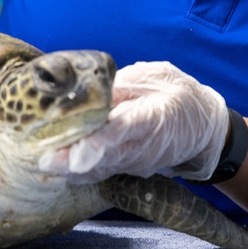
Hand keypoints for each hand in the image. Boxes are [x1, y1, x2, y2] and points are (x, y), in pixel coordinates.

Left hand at [38, 61, 228, 183]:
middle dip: (74, 160)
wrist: (204, 129)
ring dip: (71, 168)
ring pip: (100, 169)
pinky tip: (56, 166)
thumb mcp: (157, 76)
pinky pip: (101, 172)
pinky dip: (78, 171)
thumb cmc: (179, 95)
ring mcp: (136, 162)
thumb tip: (88, 89)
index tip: (76, 156)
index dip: (99, 144)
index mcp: (153, 116)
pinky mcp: (129, 169)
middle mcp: (143, 145)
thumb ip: (124, 84)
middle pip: (105, 156)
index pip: (123, 130)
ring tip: (43, 162)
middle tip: (44, 160)